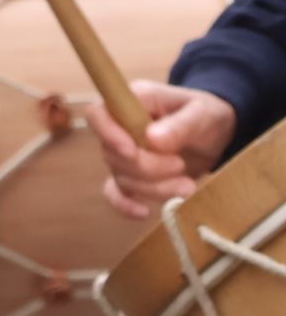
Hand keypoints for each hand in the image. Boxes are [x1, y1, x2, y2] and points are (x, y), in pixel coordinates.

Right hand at [85, 80, 238, 219]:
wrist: (216, 134)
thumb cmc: (207, 114)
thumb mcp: (202, 113)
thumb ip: (180, 125)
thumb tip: (153, 139)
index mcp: (130, 103)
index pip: (97, 115)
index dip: (107, 134)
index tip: (132, 151)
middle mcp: (119, 128)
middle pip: (112, 154)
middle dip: (147, 168)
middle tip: (180, 165)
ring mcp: (124, 154)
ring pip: (122, 177)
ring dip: (154, 188)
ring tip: (188, 186)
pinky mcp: (133, 176)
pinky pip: (116, 193)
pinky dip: (125, 205)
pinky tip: (143, 212)